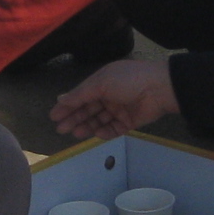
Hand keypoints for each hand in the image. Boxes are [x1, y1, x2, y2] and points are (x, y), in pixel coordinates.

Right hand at [51, 58, 177, 140]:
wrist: (160, 89)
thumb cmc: (128, 80)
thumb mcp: (100, 83)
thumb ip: (80, 94)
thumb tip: (60, 99)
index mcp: (102, 82)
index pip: (80, 95)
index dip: (67, 106)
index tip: (54, 117)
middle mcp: (109, 95)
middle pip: (88, 109)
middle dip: (74, 118)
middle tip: (61, 129)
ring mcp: (119, 109)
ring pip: (99, 120)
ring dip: (87, 126)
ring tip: (76, 133)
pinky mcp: (129, 122)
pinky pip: (113, 129)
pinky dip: (105, 132)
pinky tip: (96, 134)